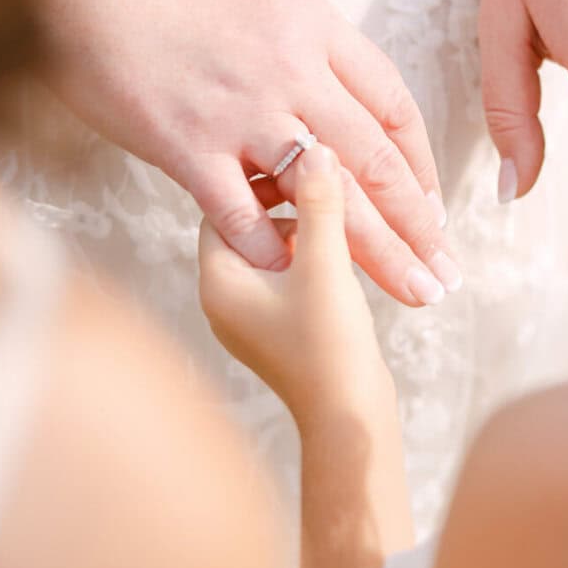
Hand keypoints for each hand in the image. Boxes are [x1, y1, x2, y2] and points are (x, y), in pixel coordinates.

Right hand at [44, 0, 459, 307]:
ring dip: (376, 252)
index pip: (392, 104)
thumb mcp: (255, 3)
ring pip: (331, 195)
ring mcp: (241, 110)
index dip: (420, 164)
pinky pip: (245, 213)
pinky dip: (272, 249)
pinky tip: (296, 279)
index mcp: (312, 27)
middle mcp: (290, 68)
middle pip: (377, 161)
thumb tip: (333, 105)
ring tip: (410, 292)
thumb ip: (299, 54)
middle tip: (446, 272)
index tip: (433, 209)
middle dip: (420, 226)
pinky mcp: (187, 145)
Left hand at [199, 146, 387, 421]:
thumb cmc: (328, 347)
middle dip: (287, 206)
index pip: (221, 208)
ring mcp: (252, 317)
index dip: (258, 182)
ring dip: (305, 232)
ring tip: (339, 225)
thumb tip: (315, 149)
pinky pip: (288, 277)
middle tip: (321, 190)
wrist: (350, 419)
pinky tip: (345, 256)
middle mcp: (224, 299)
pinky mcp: (280, 329)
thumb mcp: (324, 265)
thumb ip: (320, 204)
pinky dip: (313, 260)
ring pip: (272, 252)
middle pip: (247, 228)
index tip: (294, 165)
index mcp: (217, 282)